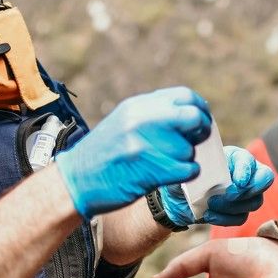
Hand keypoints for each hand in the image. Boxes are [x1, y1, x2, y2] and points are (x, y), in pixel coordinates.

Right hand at [55, 87, 210, 218]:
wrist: (76, 181)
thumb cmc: (101, 155)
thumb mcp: (123, 121)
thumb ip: (152, 114)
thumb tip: (190, 113)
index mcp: (138, 106)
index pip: (184, 96)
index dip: (199, 108)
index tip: (201, 119)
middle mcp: (142, 120)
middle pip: (192, 117)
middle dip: (200, 130)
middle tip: (195, 140)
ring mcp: (146, 145)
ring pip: (189, 148)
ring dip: (186, 158)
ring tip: (169, 162)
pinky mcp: (150, 170)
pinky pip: (187, 169)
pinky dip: (185, 174)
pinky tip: (172, 174)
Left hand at [159, 145, 274, 226]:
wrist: (177, 199)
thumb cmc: (184, 178)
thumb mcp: (187, 168)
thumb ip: (196, 166)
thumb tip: (199, 166)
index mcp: (234, 157)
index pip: (249, 161)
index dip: (246, 171)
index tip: (236, 182)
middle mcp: (245, 173)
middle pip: (264, 180)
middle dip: (247, 190)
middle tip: (228, 195)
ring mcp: (245, 193)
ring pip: (255, 202)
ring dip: (233, 206)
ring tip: (210, 204)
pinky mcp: (239, 211)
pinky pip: (241, 217)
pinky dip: (225, 218)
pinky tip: (209, 215)